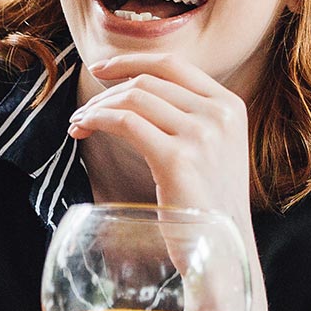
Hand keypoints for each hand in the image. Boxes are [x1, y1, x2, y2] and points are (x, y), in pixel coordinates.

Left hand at [68, 54, 252, 220]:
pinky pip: (125, 122)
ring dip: (97, 107)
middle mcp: (218, 115)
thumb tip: (138, 92)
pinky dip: (98, 120)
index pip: (174, 65)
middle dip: (107, 91)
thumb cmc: (209, 205)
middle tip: (83, 111)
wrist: (222, 250)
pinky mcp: (177, 158)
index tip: (102, 68)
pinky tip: (84, 130)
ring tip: (80, 123)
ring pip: (133, 97)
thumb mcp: (215, 149)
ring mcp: (201, 135)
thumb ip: (191, 118)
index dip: (131, 60)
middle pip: (148, 81)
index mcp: (230, 106)